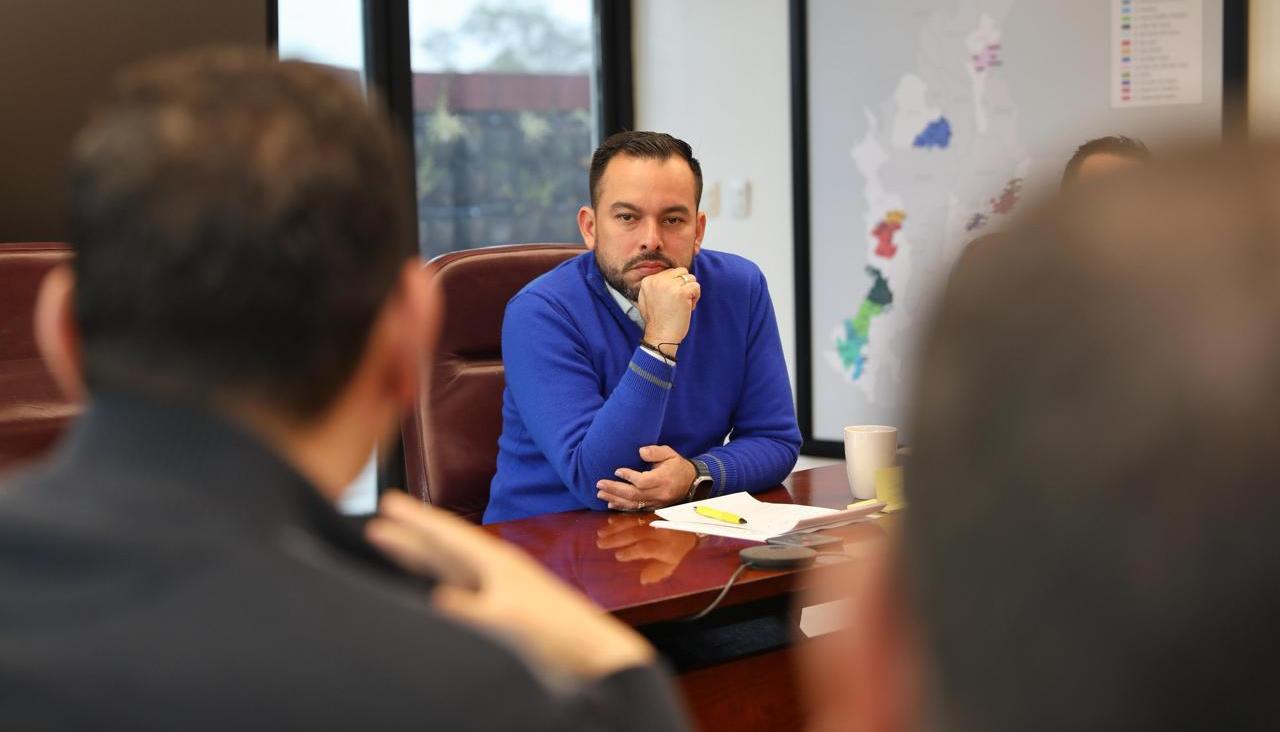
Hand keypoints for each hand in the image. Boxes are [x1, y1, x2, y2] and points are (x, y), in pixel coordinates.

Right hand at [366, 492, 653, 679]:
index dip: (416, 520)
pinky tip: (428, 589)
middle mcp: (494, 571)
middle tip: (379, 517)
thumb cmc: (557, 634)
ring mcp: (496, 591)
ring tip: (392, 543)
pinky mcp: (501, 612)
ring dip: (420, 556)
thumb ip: (474, 611)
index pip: (447, 534)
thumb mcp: (511, 621)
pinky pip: (458, 589)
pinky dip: (436, 582)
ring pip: (448, 566)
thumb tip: (437, 599)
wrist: (592, 657)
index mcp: (496, 562)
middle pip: (443, 546)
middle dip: (410, 533)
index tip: (388, 501)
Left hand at [596, 444, 696, 510]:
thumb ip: (655, 451)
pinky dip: (622, 507)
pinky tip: (611, 504)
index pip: (643, 481)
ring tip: (600, 493)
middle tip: (600, 484)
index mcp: (663, 479)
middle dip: (615, 489)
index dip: (629, 477)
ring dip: (615, 499)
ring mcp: (656, 502)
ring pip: (633, 504)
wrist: (692, 482)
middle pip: (634, 494)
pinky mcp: (653, 507)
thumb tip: (640, 451)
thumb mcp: (669, 453)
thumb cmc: (677, 465)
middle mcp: (659, 493)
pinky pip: (636, 509)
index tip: (617, 471)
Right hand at [596, 513, 698, 583]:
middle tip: (600, 544)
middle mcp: (657, 532)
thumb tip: (642, 580)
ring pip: (632, 523)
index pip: (645, 548)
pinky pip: (634, 515)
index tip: (618, 556)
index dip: (631, 552)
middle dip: (616, 539)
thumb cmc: (679, 548)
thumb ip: (658, 572)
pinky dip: (621, 518)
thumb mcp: (672, 564)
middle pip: (635, 534)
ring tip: (601, 533)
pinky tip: (610, 521)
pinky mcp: (650, 513)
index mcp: (664, 547)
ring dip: (615, 528)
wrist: (691, 524)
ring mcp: (653, 521)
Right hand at [637, 267, 699, 353]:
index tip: (671, 299)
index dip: (675, 285)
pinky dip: (696, 297)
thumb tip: (666, 277)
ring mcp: (670, 286)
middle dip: (684, 285)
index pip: (670, 272)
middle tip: (680, 301)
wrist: (660, 336)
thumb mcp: (645, 299)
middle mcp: (657, 280)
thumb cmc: (656, 321)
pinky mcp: (681, 293)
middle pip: (681, 272)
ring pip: (690, 278)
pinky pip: (696, 286)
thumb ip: (653, 286)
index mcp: (648, 280)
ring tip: (684, 304)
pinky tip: (689, 307)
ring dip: (691, 291)